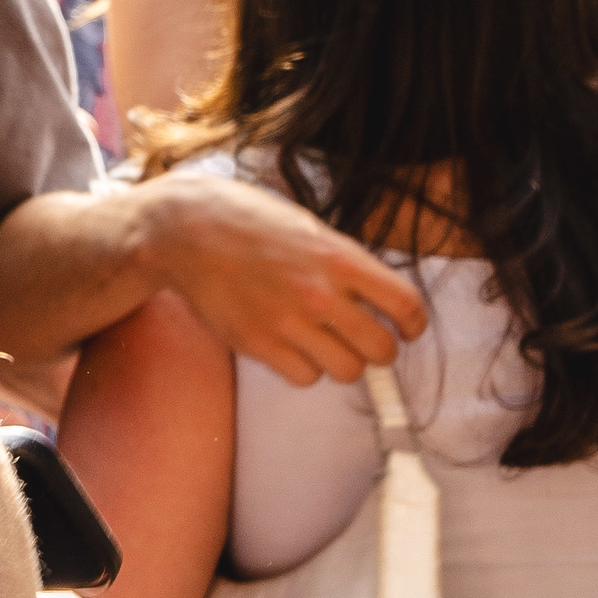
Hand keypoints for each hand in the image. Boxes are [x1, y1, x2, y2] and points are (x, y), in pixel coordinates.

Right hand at [145, 172, 424, 386]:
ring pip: (346, 371)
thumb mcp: (307, 225)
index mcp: (338, 257)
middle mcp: (318, 293)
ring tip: (326, 342)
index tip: (409, 327)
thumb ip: (343, 262)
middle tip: (366, 339)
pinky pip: (304, 377)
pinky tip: (293, 345)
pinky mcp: (257, 344)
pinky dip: (305, 367)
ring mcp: (286, 323)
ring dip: (342, 360)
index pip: (404, 304)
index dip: (414, 323)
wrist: (183, 229)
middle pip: (381, 350)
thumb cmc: (246, 219)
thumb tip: (377, 299)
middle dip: (380, 348)